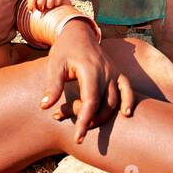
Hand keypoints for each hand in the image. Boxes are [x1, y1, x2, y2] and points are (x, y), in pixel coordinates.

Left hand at [27, 0, 67, 11]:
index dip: (31, 6)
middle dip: (40, 7)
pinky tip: (53, 0)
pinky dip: (55, 4)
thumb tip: (32, 11)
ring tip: (47, 3)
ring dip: (48, 6)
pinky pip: (57, 4)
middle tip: (40, 6)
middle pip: (40, 3)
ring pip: (49, 5)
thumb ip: (31, 0)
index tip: (32, 9)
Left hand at [39, 21, 134, 144]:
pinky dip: (129, 101)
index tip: (77, 138)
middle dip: (91, 121)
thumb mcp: (54, 65)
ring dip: (103, 116)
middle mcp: (105, 72)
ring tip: (88, 124)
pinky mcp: (118, 73)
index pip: (89, 101)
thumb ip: (52, 86)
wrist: (79, 34)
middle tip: (77, 130)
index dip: (84, 121)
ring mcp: (113, 72)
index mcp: (89, 70)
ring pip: (114, 101)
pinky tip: (126, 114)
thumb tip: (44, 106)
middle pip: (103, 104)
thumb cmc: (64, 50)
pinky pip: (127, 89)